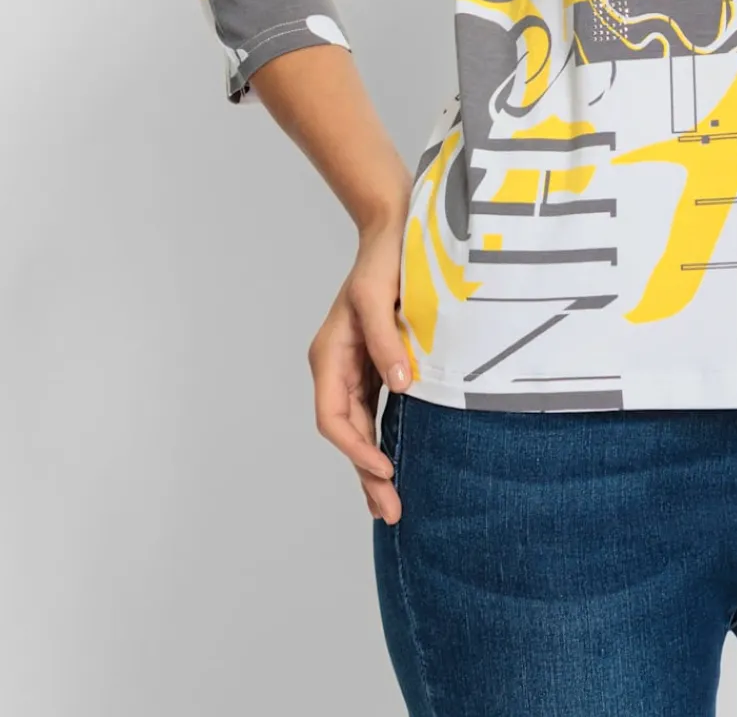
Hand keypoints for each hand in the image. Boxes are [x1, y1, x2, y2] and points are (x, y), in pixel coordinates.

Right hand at [306, 217, 414, 524]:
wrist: (394, 229)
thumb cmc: (384, 259)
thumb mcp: (379, 296)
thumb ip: (386, 341)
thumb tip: (400, 386)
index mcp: (330, 355)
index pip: (334, 417)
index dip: (357, 448)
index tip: (386, 469)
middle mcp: (337, 367)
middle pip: (346, 432)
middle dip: (366, 472)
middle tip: (392, 512)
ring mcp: (354, 368)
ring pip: (359, 428)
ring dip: (373, 465)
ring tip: (391, 504)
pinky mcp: (374, 365)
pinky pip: (373, 412)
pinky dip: (382, 439)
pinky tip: (396, 462)